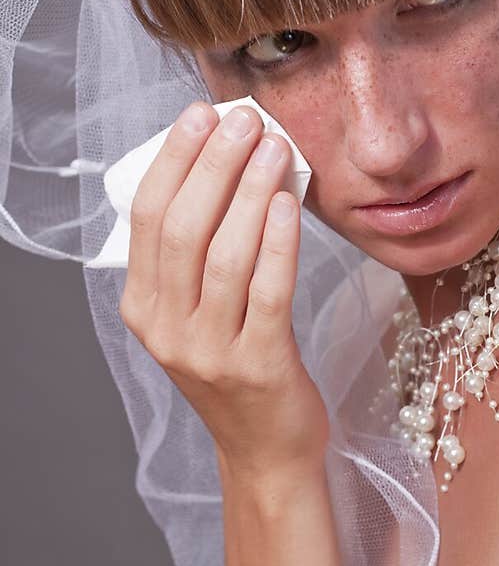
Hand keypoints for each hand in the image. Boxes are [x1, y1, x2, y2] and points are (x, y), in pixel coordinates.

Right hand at [119, 101, 329, 473]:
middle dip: (213, 164)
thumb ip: (199, 253)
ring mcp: (208, 351)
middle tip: (244, 121)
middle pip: (183, 228)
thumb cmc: (239, 365)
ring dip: (251, 192)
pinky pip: (267, 291)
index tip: (201, 115)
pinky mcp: (258, 365)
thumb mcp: (198, 312)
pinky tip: (290, 203)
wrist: (266, 450)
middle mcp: (165, 329)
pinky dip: (277, 242)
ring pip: (224, 255)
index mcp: (142, 308)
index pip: (147, 217)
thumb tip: (230, 162)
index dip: (174, 159)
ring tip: (276, 148)